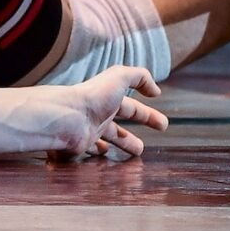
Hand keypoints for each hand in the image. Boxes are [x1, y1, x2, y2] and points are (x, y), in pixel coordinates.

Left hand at [49, 66, 167, 160]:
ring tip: (134, 154)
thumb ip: (139, 77)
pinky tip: (105, 154)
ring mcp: (87, 131)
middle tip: (144, 149)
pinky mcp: (79, 145)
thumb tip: (156, 90)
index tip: (163, 125)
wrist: (66, 116)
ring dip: (120, 144)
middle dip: (132, 136)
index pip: (131, 107)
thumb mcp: (119, 77)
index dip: (148, 115)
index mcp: (107, 99)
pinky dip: (99, 153)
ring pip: (106, 139)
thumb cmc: (93, 96)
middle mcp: (97, 115)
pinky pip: (90, 150)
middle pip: (118, 127)